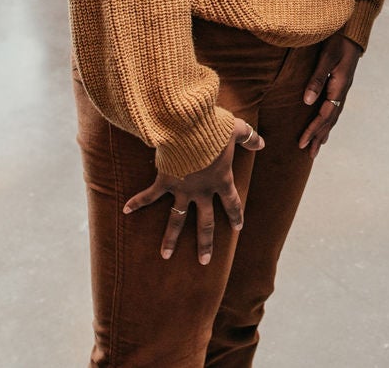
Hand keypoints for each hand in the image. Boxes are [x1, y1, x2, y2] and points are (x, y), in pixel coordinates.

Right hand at [121, 119, 263, 264]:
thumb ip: (249, 138)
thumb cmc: (214, 128)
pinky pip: (149, 196)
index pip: (232, 203)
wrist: (190, 127)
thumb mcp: (236, 130)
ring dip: (171, 238)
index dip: (236, 215)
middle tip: (205, 261)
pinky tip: (126, 211)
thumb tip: (261, 143)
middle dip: (205, 243)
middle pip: (206, 223)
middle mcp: (202, 191)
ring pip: (177, 220)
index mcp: (222, 180)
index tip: (238, 228)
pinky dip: (137, 202)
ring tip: (166, 255)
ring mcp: (182, 190)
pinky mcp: (165, 182)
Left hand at [298, 35, 363, 156]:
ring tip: (317, 147)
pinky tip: (325, 126)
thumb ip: (317, 79)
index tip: (301, 143)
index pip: (325, 115)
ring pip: (333, 116)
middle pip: (330, 120)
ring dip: (324, 132)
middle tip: (308, 154)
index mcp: (339, 86)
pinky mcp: (341, 85)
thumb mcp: (326, 57)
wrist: (353, 30)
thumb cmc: (338, 40)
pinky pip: (334, 108)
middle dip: (318, 137)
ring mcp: (343, 89)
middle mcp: (343, 91)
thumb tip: (306, 101)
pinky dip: (329, 121)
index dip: (313, 130)